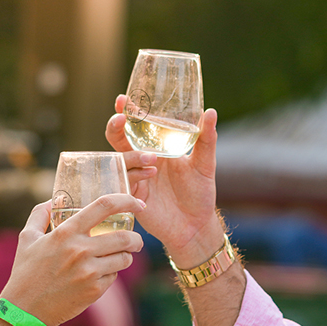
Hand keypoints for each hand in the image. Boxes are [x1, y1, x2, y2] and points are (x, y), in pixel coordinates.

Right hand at [0, 194, 144, 325]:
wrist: (25, 311)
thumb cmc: (25, 272)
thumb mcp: (27, 238)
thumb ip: (39, 214)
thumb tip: (52, 200)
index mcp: (66, 233)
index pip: (104, 206)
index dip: (126, 201)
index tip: (136, 203)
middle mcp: (80, 250)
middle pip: (124, 237)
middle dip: (136, 238)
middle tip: (136, 240)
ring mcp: (89, 272)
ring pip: (124, 259)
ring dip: (127, 256)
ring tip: (121, 256)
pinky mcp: (94, 290)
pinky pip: (114, 276)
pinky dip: (112, 273)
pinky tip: (102, 273)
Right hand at [106, 94, 225, 267]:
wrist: (196, 226)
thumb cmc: (200, 193)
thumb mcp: (205, 164)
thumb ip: (207, 139)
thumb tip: (211, 112)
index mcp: (155, 149)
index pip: (135, 127)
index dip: (126, 112)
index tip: (123, 99)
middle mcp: (140, 162)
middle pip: (118, 140)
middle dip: (115, 128)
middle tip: (121, 119)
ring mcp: (134, 180)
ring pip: (119, 162)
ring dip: (132, 156)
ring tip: (153, 159)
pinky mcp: (132, 198)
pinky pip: (124, 185)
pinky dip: (134, 178)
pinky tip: (151, 176)